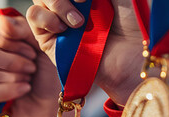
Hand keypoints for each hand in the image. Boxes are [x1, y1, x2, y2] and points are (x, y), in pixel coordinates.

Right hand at [0, 12, 60, 116]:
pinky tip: (22, 89)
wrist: (48, 101)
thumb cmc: (41, 69)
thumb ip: (21, 27)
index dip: (3, 38)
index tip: (29, 50)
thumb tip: (1, 22)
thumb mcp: (38, 42)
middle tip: (30, 67)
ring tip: (26, 79)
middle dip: (11, 61)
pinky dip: (8, 91)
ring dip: (11, 77)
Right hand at [27, 0, 168, 105]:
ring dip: (57, 3)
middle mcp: (71, 6)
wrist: (132, 60)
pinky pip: (34, 16)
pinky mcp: (49, 40)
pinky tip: (64, 28)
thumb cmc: (134, 28)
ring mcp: (58, 22)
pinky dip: (46, 17)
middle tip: (84, 0)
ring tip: (78, 22)